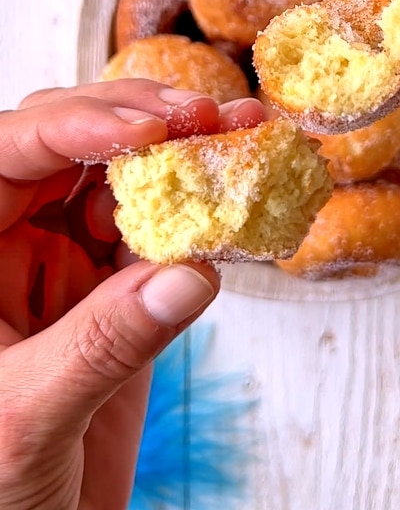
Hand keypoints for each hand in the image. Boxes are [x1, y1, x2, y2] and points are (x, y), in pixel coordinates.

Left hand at [0, 80, 264, 509]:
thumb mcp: (26, 419)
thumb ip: (104, 343)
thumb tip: (188, 274)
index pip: (7, 152)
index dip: (75, 124)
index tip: (150, 128)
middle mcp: (7, 241)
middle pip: (69, 145)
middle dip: (139, 123)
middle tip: (208, 119)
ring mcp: (59, 264)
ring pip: (119, 181)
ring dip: (179, 158)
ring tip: (238, 142)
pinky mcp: (109, 294)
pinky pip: (157, 237)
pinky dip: (198, 219)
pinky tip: (235, 207)